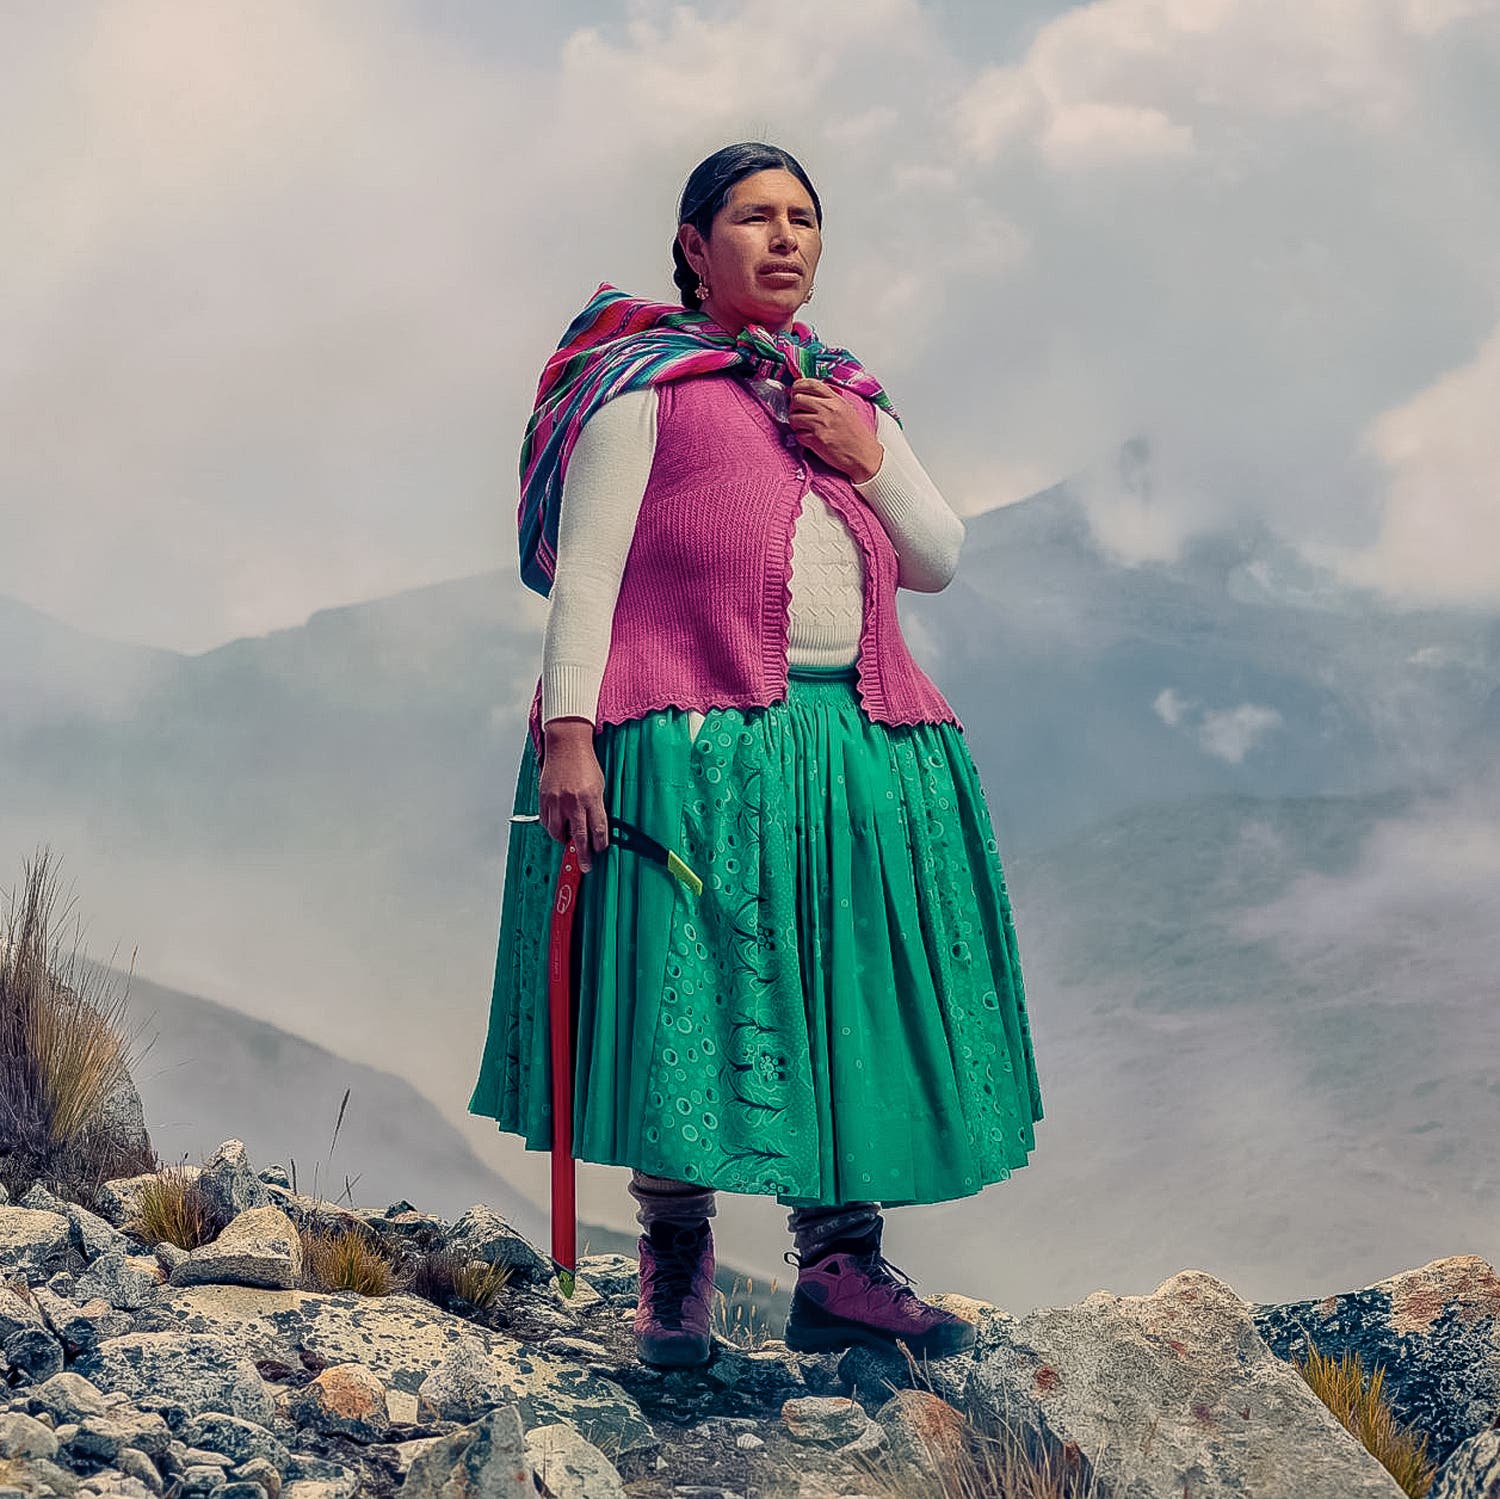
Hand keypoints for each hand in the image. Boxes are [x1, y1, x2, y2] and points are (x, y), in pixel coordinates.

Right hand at [539, 718, 608, 870]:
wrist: (566, 745)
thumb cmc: (585, 763)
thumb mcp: (599, 785)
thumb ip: (597, 807)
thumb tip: (595, 829)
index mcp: (591, 798)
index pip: (598, 829)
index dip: (600, 845)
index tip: (600, 851)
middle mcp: (574, 802)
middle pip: (579, 837)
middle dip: (583, 856)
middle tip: (586, 866)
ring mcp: (557, 801)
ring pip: (558, 833)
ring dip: (564, 839)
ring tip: (569, 837)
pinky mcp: (544, 799)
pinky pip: (546, 822)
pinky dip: (552, 827)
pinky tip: (558, 824)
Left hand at [787, 378, 883, 482]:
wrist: (863, 455)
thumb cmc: (855, 435)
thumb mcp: (846, 409)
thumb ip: (829, 400)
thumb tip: (808, 394)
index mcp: (836, 400)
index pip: (811, 384)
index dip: (798, 386)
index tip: (795, 392)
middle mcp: (828, 409)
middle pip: (797, 399)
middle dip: (793, 407)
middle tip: (798, 413)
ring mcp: (821, 424)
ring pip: (793, 417)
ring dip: (795, 423)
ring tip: (804, 428)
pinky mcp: (816, 440)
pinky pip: (798, 435)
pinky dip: (800, 437)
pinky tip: (809, 439)